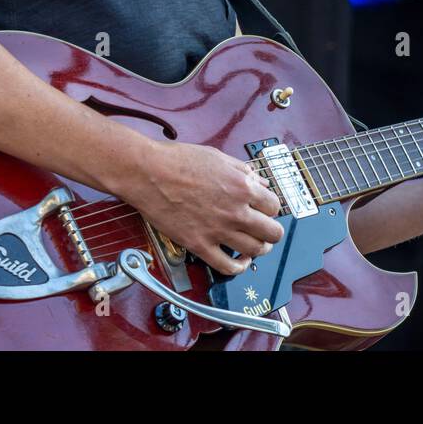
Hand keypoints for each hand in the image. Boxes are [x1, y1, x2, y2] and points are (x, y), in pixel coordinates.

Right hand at [121, 141, 283, 275]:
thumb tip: (259, 182)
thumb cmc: (178, 160)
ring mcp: (218, 230)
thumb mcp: (218, 156)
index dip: (271, 208)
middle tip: (265, 229)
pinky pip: (228, 266)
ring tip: (254, 244)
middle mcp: (235, 211)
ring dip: (259, 248)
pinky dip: (239, 267)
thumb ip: (243, 171)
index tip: (265, 210)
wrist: (148, 172)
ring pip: (255, 250)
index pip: (274, 206)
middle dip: (272, 231)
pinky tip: (239, 261)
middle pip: (272, 232)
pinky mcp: (199, 245)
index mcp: (242, 186)